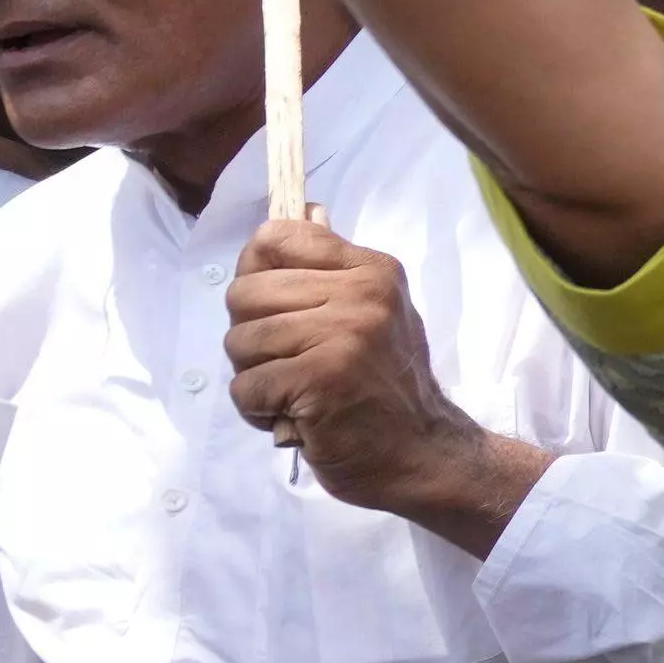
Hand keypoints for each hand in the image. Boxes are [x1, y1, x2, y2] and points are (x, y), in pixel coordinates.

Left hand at [226, 218, 546, 557]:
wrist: (423, 454)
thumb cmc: (387, 386)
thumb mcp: (374, 312)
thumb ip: (331, 268)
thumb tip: (303, 209)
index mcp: (371, 270)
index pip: (276, 237)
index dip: (258, 274)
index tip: (278, 308)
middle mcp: (362, 294)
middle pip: (244, 293)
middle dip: (251, 337)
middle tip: (289, 363)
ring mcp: (344, 336)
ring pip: (239, 342)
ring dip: (255, 378)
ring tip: (294, 392)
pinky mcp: (322, 381)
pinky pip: (246, 387)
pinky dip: (259, 411)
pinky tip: (294, 416)